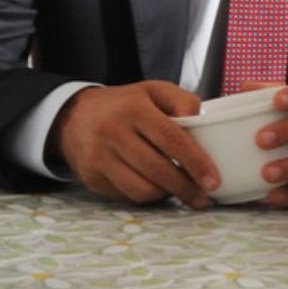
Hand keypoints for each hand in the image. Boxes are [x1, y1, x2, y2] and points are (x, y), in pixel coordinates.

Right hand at [54, 81, 215, 207]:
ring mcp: (98, 158)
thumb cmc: (124, 104)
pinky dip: (147, 196)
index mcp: (134, 109)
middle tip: (204, 198)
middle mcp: (112, 133)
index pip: (171, 140)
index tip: (213, 181)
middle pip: (158, 170)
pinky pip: (126, 196)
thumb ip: (183, 102)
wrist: (74, 116)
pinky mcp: (91, 178)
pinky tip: (157, 188)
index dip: (195, 163)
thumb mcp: (155, 90)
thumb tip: (203, 125)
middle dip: (186, 188)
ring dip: (167, 194)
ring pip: (142, 189)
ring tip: (181, 191)